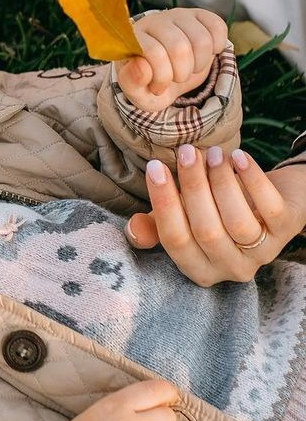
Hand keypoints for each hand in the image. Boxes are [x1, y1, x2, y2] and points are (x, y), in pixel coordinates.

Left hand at [116, 9, 227, 113]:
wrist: (168, 76)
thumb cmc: (150, 83)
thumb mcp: (137, 92)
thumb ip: (132, 82)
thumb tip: (141, 66)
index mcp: (133, 37)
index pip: (154, 53)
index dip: (161, 78)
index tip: (158, 88)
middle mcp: (155, 20)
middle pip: (180, 48)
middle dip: (182, 74)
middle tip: (175, 78)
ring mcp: (178, 15)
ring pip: (202, 40)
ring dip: (199, 64)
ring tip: (188, 69)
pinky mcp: (200, 15)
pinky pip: (218, 27)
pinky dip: (217, 47)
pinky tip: (204, 55)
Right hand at [127, 148, 305, 284]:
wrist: (274, 199)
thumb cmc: (218, 209)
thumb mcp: (185, 219)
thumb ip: (158, 224)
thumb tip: (133, 230)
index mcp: (200, 268)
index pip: (175, 241)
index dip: (163, 203)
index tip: (155, 167)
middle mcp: (231, 268)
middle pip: (207, 231)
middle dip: (193, 188)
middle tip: (186, 152)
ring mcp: (264, 252)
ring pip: (238, 222)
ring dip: (221, 183)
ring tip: (212, 153)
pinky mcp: (289, 228)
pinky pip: (270, 208)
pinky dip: (252, 180)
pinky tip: (238, 157)